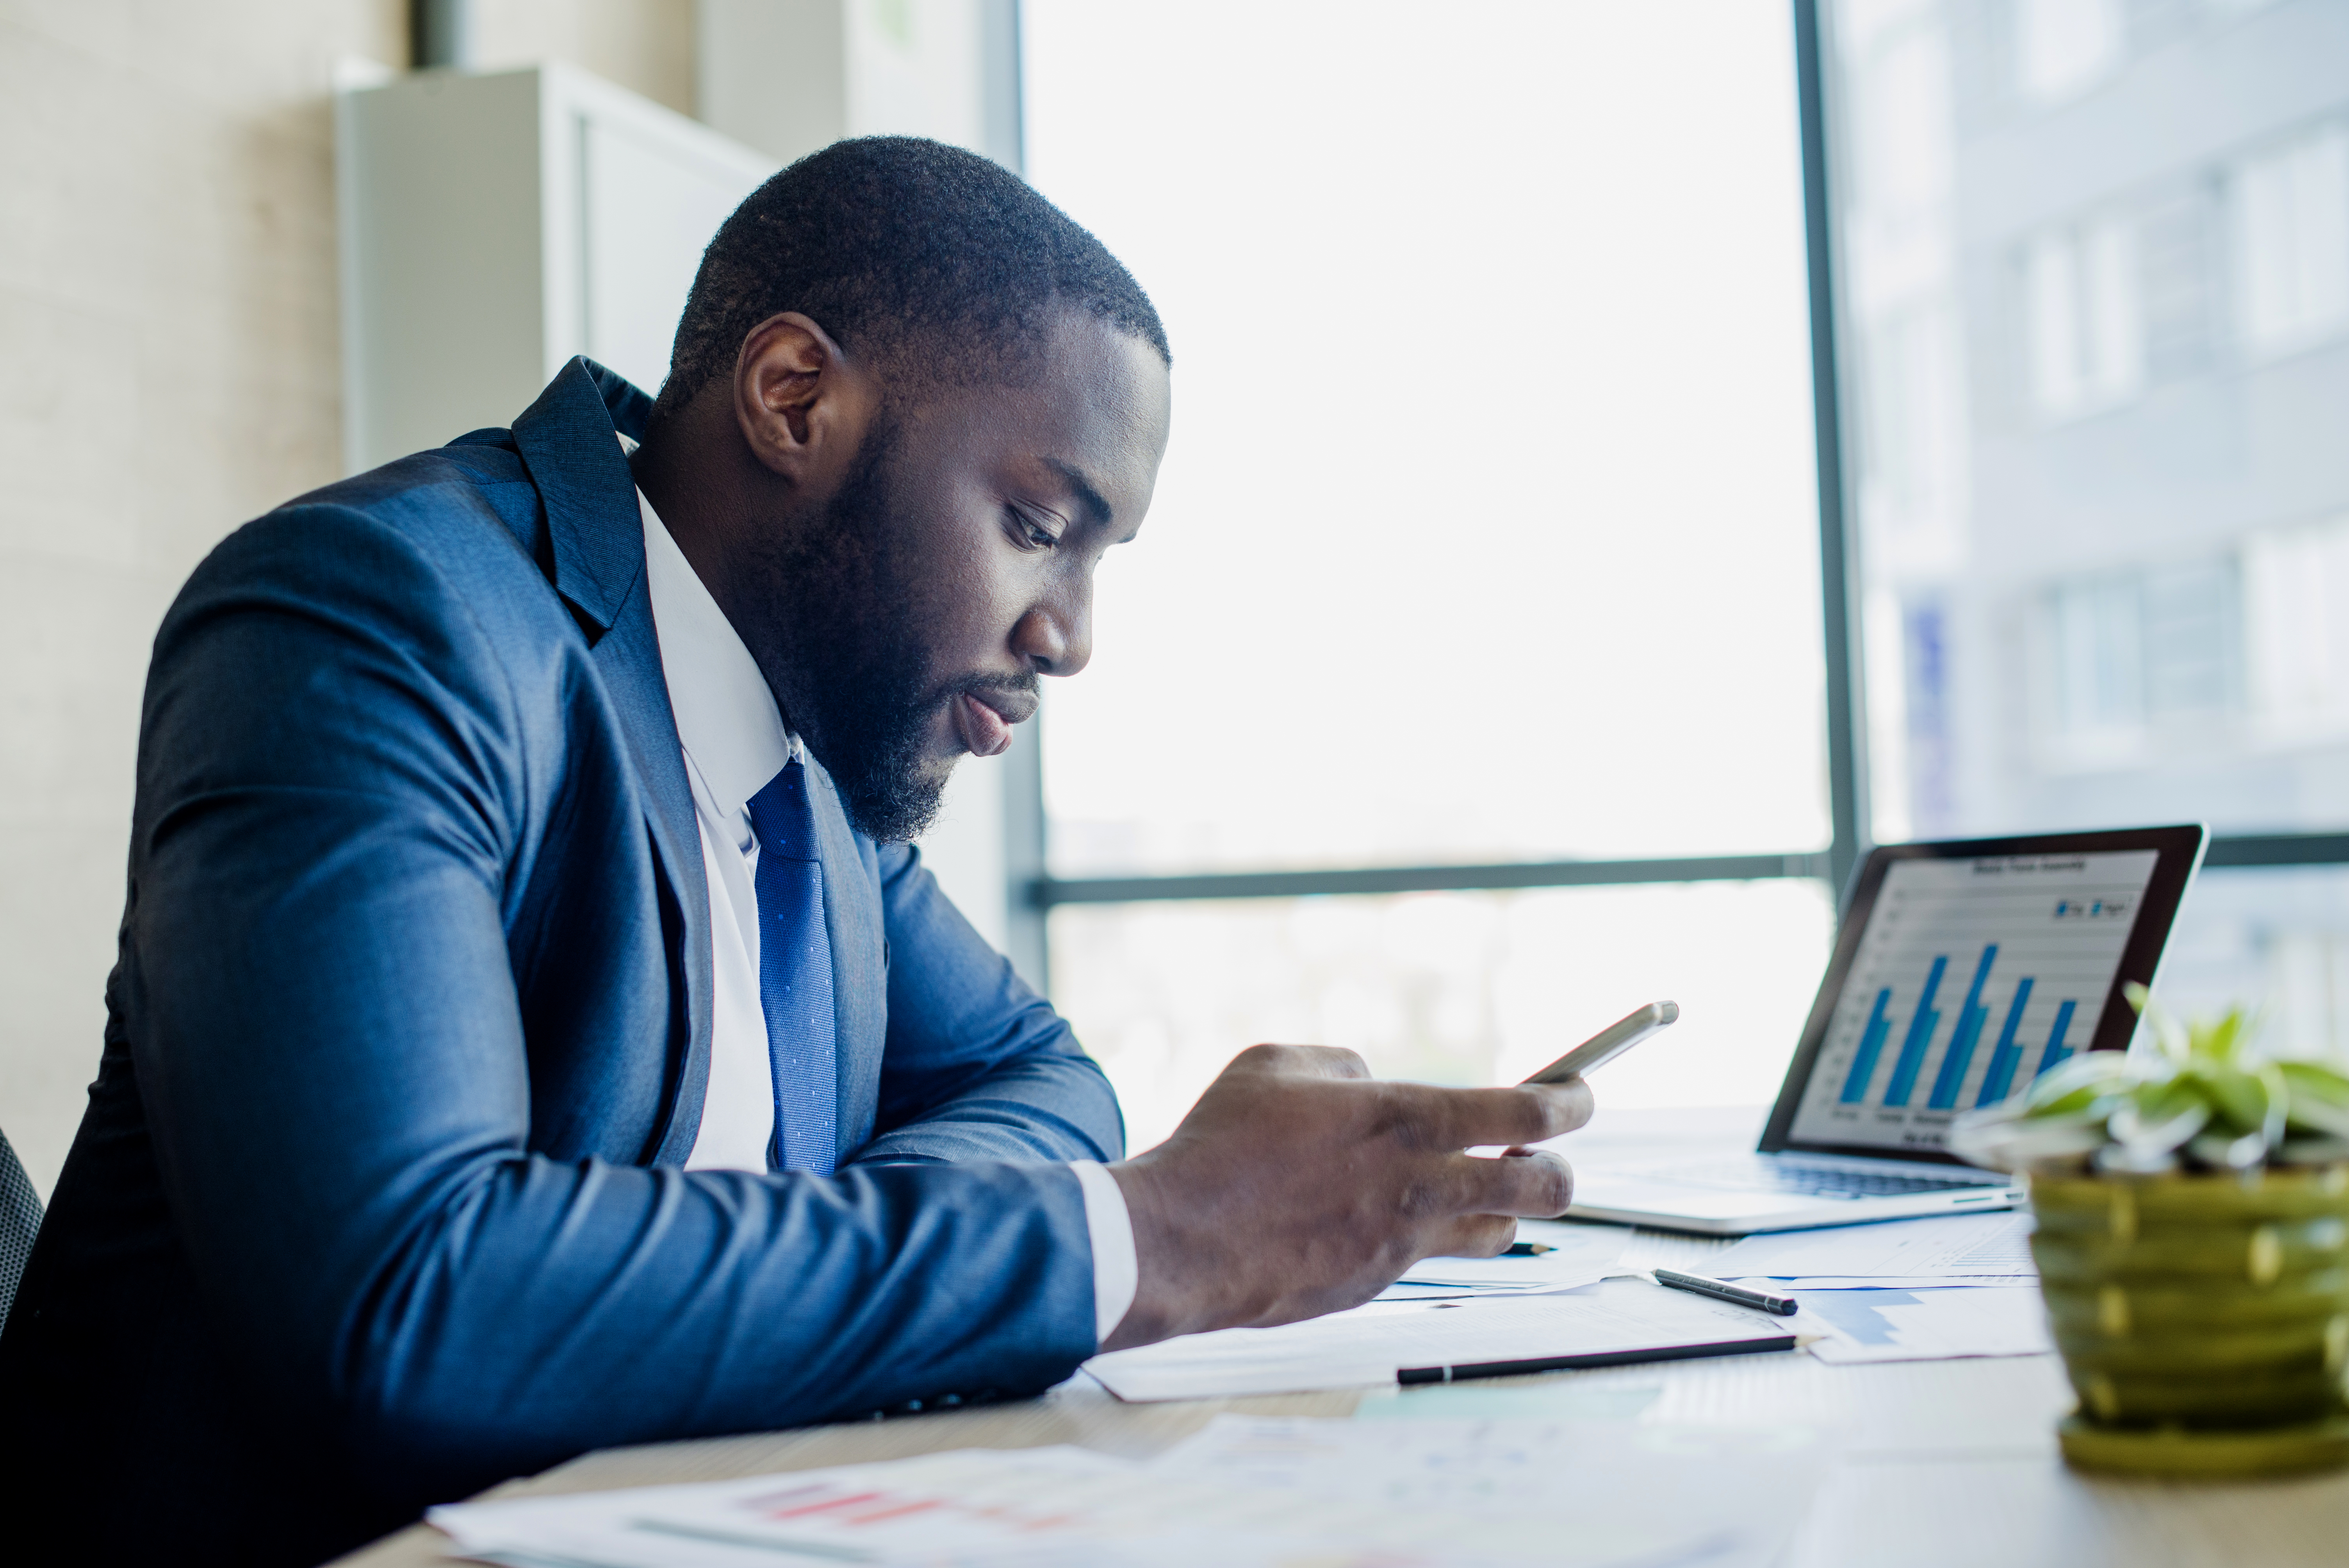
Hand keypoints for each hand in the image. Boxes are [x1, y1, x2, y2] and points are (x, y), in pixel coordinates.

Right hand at [1101, 1044, 1592, 1351]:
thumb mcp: (1279, 1065)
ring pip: (1496, 1235)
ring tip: (1480, 1192)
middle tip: (1545, 1158)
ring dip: (1501, 1213)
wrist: (1181, 1239)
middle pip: (1541, 1188)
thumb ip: (1345, 1067)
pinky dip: (1426, 1236)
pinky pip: (1426, 1258)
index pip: (1524, 1114)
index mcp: (1404, 1119)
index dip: (1569, 1103)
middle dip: (1559, 1171)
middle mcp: (1419, 1184)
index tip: (1580, 1097)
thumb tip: (1374, 1085)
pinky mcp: (1375, 1283)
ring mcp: (1401, 1243)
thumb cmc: (1222, 1144)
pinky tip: (1387, 1218)